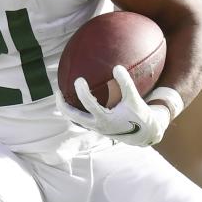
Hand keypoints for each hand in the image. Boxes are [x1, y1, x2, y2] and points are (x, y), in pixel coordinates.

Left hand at [56, 65, 170, 146]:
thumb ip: (126, 84)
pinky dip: (76, 110)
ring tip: (61, 95)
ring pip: (75, 120)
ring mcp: (95, 128)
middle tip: (58, 91)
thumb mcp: (135, 100)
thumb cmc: (139, 115)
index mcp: (105, 120)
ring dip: (66, 109)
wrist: (144, 134)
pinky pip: (81, 119)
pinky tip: (74, 99)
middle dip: (63, 104)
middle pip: (73, 117)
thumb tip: (116, 67)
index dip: (82, 92)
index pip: (89, 105)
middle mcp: (97, 126)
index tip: (79, 79)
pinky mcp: (97, 128)